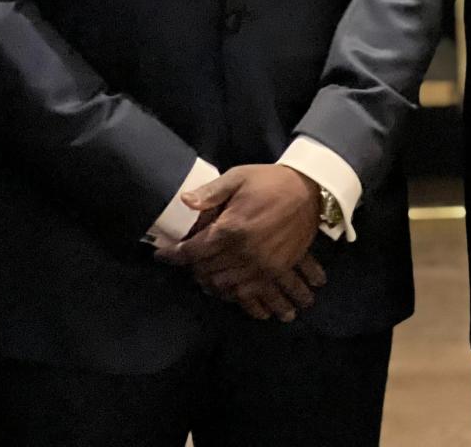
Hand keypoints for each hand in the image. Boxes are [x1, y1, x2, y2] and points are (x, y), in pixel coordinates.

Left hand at [155, 164, 325, 319]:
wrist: (309, 191)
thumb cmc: (270, 181)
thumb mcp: (239, 177)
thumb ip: (211, 192)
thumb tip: (185, 202)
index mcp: (231, 229)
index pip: (193, 251)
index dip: (173, 254)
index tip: (160, 255)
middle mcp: (243, 252)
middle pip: (205, 271)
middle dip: (190, 267)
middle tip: (184, 261)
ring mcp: (261, 266)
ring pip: (223, 286)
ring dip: (208, 282)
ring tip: (201, 273)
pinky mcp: (275, 271)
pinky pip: (247, 293)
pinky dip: (231, 293)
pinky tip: (226, 286)